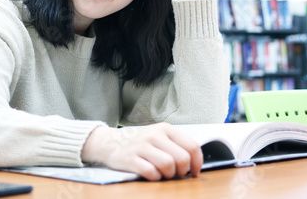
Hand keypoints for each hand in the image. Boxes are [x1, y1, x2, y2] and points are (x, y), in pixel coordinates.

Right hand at [81, 123, 202, 180]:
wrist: (109, 142)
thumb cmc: (139, 142)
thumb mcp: (158, 135)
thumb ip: (175, 144)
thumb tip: (195, 163)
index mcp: (165, 128)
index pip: (192, 146)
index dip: (197, 163)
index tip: (195, 172)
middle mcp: (154, 135)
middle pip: (182, 158)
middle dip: (182, 171)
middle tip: (176, 174)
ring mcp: (141, 146)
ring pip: (168, 165)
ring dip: (169, 175)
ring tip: (163, 173)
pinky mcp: (130, 158)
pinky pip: (151, 172)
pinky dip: (155, 177)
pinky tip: (151, 174)